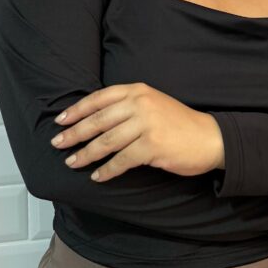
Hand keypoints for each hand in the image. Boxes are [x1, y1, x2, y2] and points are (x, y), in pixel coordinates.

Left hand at [50, 83, 224, 181]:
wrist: (210, 138)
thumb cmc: (179, 123)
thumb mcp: (153, 103)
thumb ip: (128, 106)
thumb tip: (94, 120)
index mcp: (138, 91)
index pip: (99, 98)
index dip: (77, 110)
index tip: (60, 121)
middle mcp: (140, 104)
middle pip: (98, 120)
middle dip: (74, 133)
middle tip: (57, 143)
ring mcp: (146, 124)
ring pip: (106, 141)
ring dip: (86, 154)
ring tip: (72, 162)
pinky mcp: (152, 146)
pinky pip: (121, 160)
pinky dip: (107, 170)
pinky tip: (97, 176)